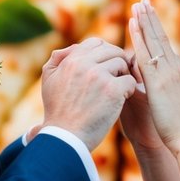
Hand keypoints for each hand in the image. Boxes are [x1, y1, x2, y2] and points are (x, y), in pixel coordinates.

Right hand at [41, 37, 136, 151]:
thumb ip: (58, 58)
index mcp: (71, 60)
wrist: (65, 138)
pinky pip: (130, 80)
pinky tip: (122, 99)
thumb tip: (74, 47)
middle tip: (116, 77)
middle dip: (117, 62)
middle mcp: (85, 64)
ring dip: (123, 75)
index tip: (106, 65)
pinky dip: (129, 89)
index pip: (96, 42)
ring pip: (123, 64)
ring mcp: (100, 76)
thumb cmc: (58, 111)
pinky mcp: (113, 91)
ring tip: (117, 89)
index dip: (104, 51)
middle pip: (113, 51)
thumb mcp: (49, 80)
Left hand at [128, 0, 179, 153]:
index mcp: (179, 74)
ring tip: (137, 4)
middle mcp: (177, 68)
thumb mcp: (169, 104)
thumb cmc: (176, 130)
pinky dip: (140, 37)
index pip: (166, 47)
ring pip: (155, 41)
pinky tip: (133, 25)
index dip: (157, 30)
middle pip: (162, 38)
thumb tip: (149, 84)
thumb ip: (160, 90)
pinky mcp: (159, 81)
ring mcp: (169, 72)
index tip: (149, 15)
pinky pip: (147, 53)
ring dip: (145, 21)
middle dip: (152, 18)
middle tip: (144, 0)